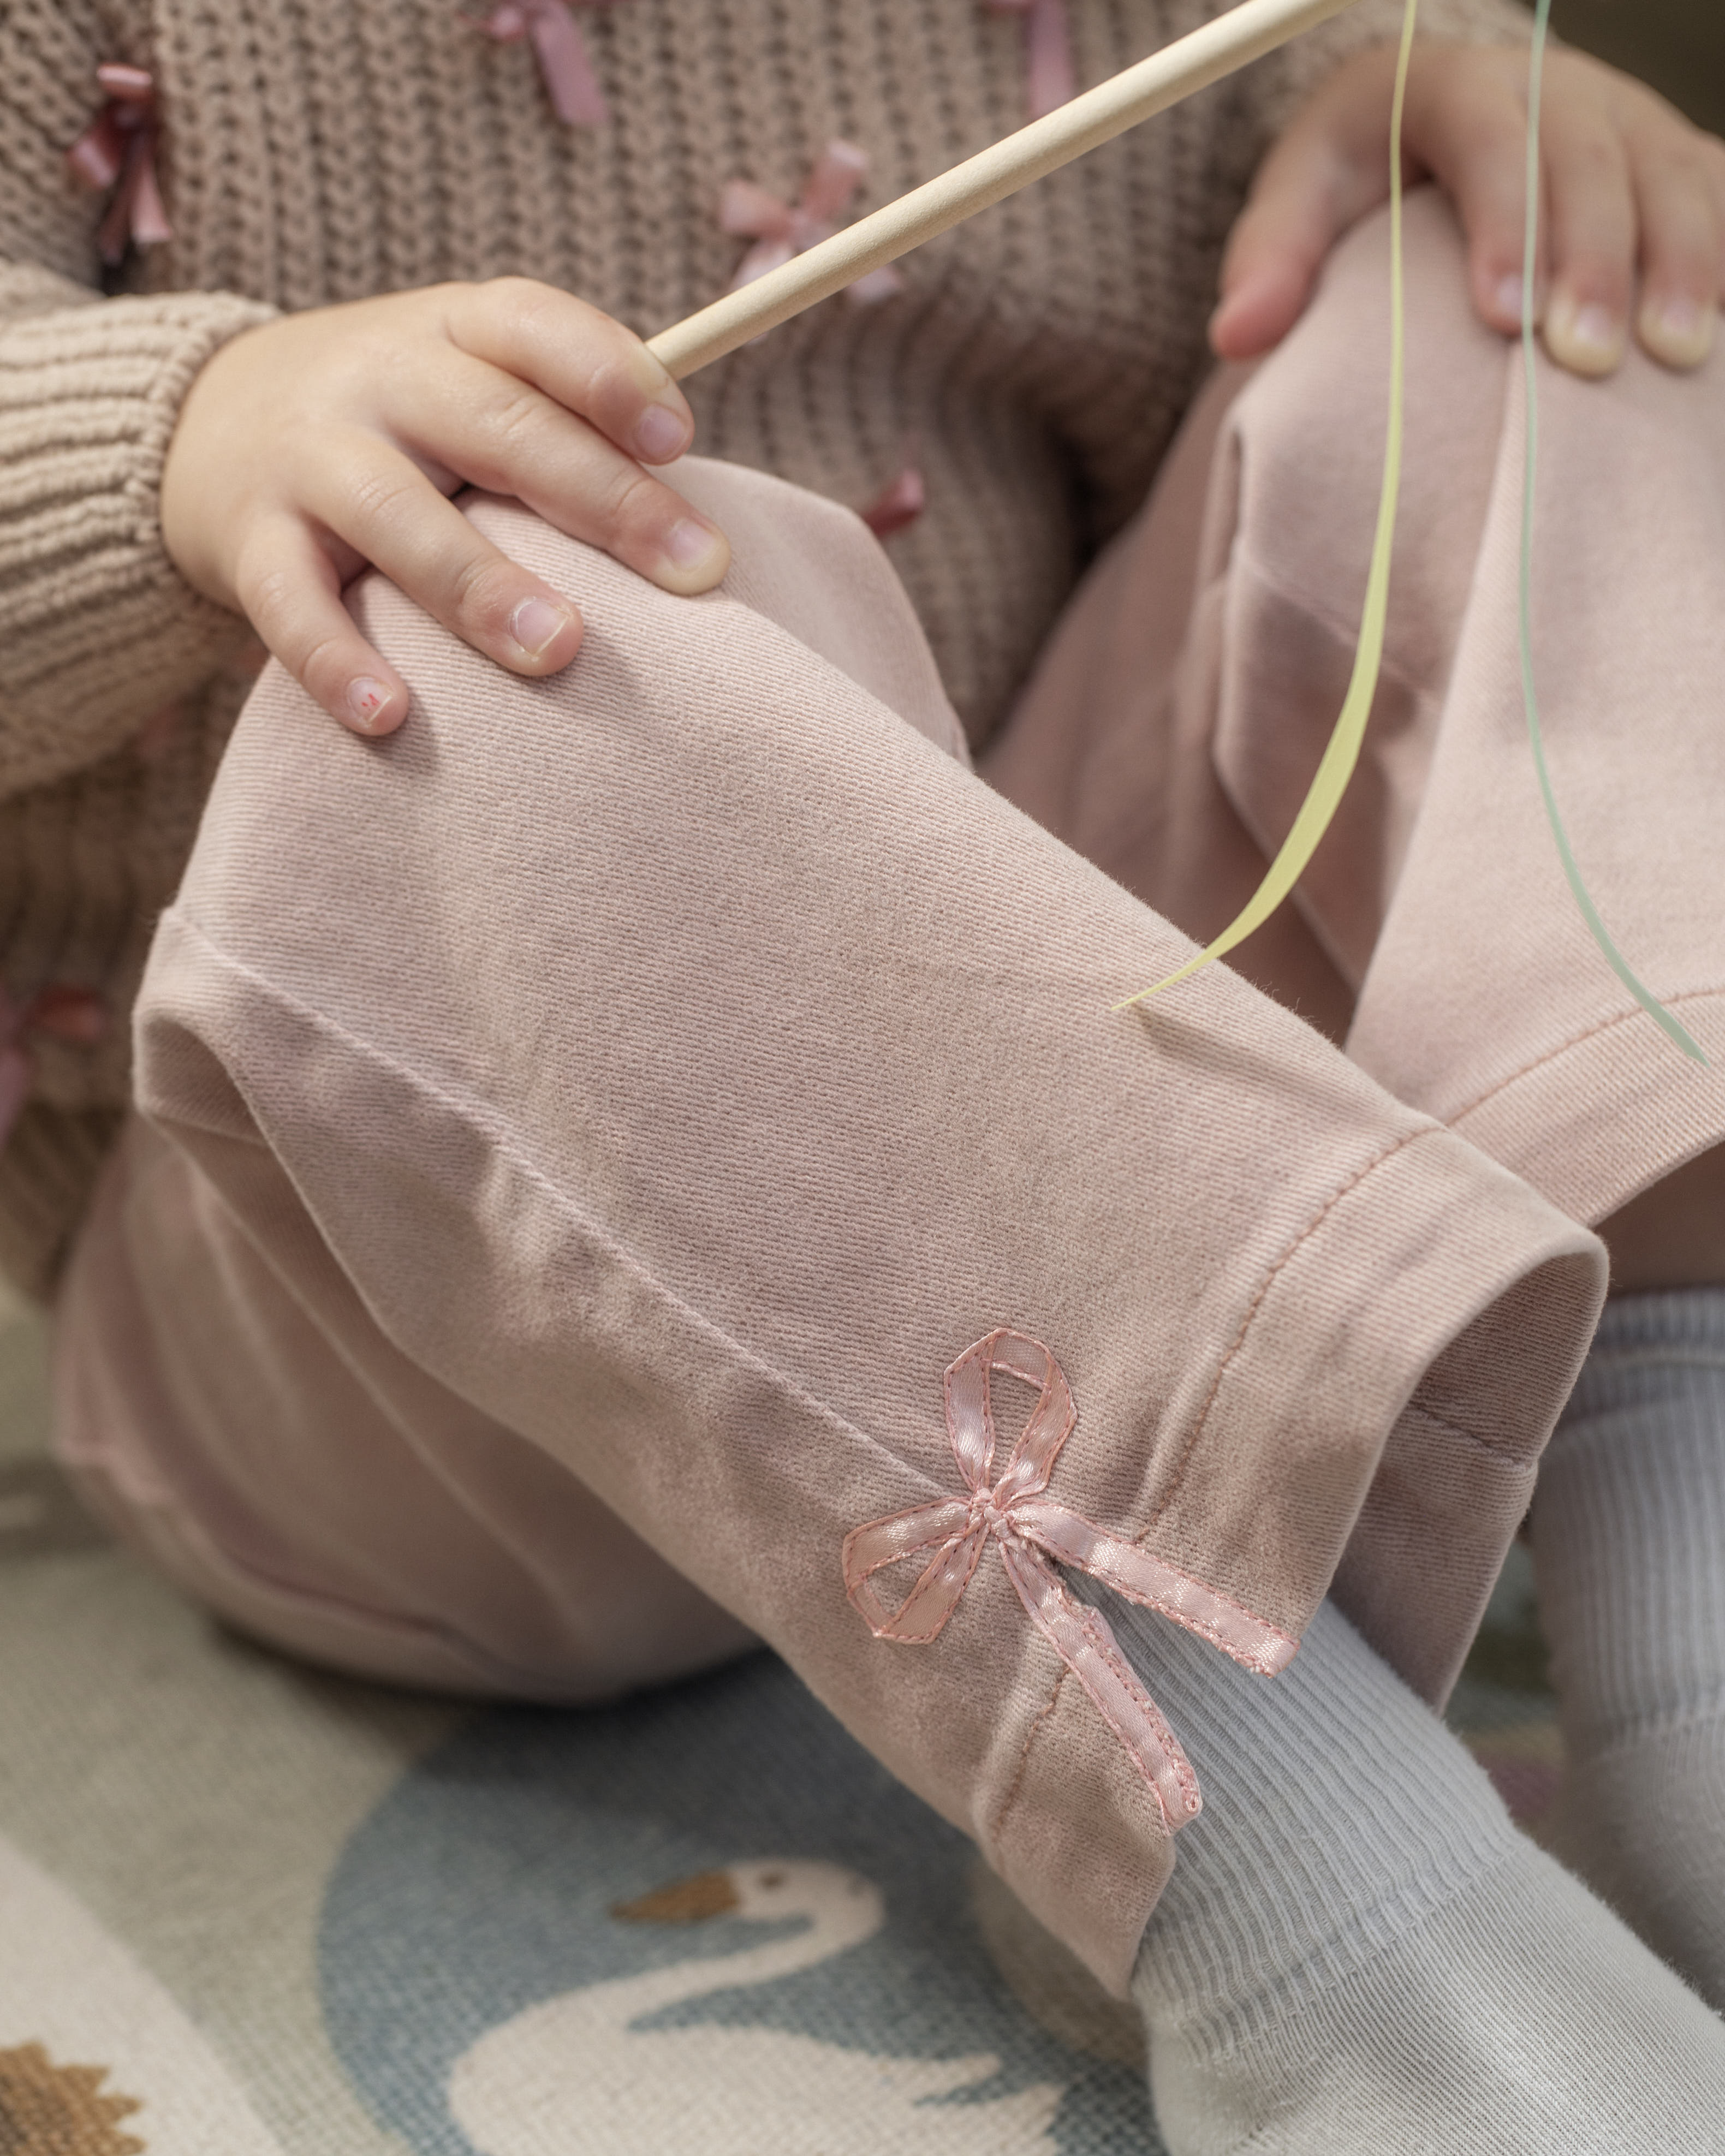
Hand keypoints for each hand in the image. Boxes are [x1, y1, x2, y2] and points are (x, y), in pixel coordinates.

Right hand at [160, 280, 728, 735]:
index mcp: (454, 329)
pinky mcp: (248, 542)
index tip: (679, 438)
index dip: (608, 375)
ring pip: (396, 515)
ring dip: (479, 585)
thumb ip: (568, 427)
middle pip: (496, 428)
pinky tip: (390, 717)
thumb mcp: (474, 382)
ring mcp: (308, 457)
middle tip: (696, 572)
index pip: (536, 328)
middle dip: (602, 500)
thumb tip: (701, 522)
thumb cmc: (402, 421)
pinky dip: (335, 662)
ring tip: (558, 649)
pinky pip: (289, 605)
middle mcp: (379, 378)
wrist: (207, 418)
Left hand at [1212, 39, 1724, 377]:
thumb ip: (1270, 258)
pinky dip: (1720, 257)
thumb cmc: (1359, 180)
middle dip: (1596, 260)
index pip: (1493, 136)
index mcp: (1455, 84)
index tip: (1502, 320)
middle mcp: (1555, 87)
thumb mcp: (1300, 198)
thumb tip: (1236, 333)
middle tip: (1583, 360)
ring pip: (1672, 175)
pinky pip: (1715, 194)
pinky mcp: (1669, 161)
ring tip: (1672, 354)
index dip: (1506, 222)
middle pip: (1593, 158)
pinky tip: (1711, 325)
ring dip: (1681, 264)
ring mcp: (1626, 119)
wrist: (1429, 140)